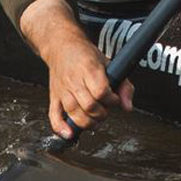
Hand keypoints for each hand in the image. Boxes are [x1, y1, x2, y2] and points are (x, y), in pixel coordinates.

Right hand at [19, 0, 134, 138]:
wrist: (61, 46)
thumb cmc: (86, 55)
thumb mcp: (109, 63)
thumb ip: (123, 85)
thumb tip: (127, 107)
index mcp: (89, 69)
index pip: (101, 91)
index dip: (111, 100)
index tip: (114, 100)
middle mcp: (74, 80)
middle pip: (88, 105)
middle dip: (101, 113)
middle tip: (105, 111)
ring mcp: (62, 89)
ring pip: (73, 112)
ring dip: (87, 122)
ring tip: (95, 121)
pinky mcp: (54, 96)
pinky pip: (54, 115)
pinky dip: (61, 127)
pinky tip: (70, 134)